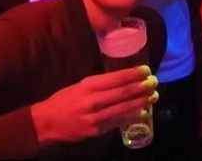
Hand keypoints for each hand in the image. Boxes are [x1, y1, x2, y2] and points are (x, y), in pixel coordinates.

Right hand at [31, 65, 157, 145]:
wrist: (47, 122)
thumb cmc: (65, 99)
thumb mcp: (81, 84)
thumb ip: (101, 83)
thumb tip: (124, 78)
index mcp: (90, 85)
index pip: (118, 78)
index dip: (135, 74)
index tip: (147, 70)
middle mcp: (94, 100)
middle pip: (124, 93)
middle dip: (142, 87)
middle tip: (155, 82)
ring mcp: (96, 118)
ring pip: (124, 108)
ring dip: (141, 102)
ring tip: (153, 96)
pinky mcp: (96, 131)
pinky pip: (118, 122)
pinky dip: (132, 116)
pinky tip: (142, 113)